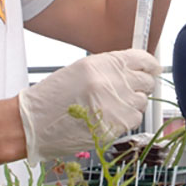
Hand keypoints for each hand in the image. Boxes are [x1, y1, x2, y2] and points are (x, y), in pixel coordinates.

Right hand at [17, 49, 160, 164]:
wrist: (34, 123)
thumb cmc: (53, 97)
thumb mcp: (81, 70)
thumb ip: (110, 69)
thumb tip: (135, 70)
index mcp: (103, 63)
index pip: (142, 59)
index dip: (150, 65)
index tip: (152, 69)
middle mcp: (112, 81)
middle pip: (146, 81)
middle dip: (140, 86)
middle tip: (127, 91)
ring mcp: (115, 104)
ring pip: (141, 102)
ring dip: (131, 104)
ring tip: (109, 107)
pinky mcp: (115, 126)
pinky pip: (134, 120)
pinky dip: (125, 120)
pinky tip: (107, 118)